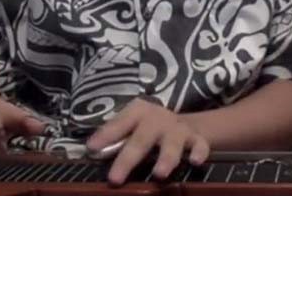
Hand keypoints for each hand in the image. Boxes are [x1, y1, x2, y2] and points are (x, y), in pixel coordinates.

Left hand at [87, 99, 209, 185]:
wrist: (185, 124)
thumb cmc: (149, 129)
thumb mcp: (133, 126)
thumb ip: (115, 139)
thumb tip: (91, 153)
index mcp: (137, 112)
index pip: (118, 124)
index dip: (106, 136)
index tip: (91, 149)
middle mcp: (157, 119)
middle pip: (141, 139)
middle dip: (127, 159)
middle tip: (115, 178)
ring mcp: (177, 129)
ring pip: (171, 144)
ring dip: (166, 158)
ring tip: (160, 174)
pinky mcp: (196, 138)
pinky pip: (200, 146)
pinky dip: (199, 153)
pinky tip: (195, 162)